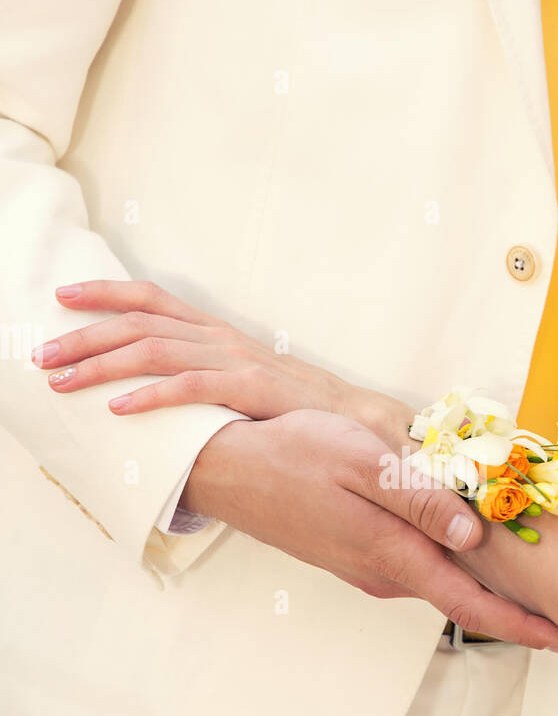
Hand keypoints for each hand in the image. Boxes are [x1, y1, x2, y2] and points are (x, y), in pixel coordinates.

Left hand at [33, 278, 411, 449]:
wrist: (358, 421)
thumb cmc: (298, 408)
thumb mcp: (242, 383)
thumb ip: (203, 377)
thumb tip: (155, 386)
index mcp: (215, 331)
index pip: (151, 299)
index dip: (104, 294)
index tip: (61, 296)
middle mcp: (220, 337)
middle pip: (139, 322)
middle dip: (83, 335)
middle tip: (41, 353)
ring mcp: (236, 359)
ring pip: (153, 351)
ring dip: (101, 364)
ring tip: (62, 380)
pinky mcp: (252, 388)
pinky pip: (190, 388)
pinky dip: (150, 396)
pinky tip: (118, 409)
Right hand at [187, 410, 557, 652]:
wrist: (228, 468)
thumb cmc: (293, 455)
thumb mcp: (361, 464)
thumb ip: (418, 499)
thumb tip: (473, 535)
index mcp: (391, 553)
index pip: (467, 604)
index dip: (520, 626)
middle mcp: (383, 572)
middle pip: (460, 596)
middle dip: (513, 604)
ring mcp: (367, 567)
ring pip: (437, 578)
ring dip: (480, 579)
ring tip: (529, 571)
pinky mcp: (354, 555)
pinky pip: (414, 563)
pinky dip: (448, 560)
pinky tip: (464, 539)